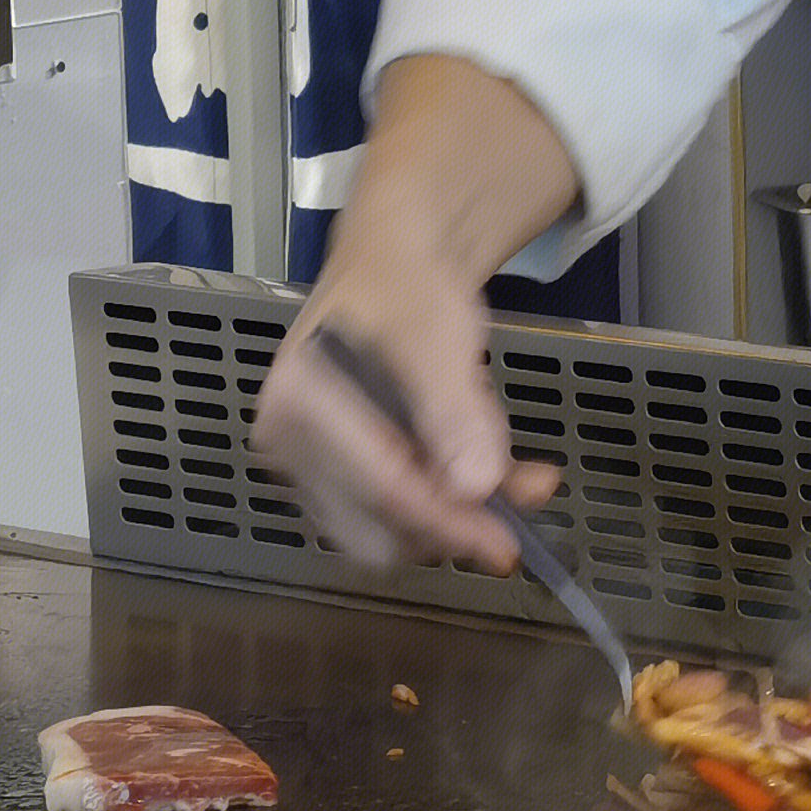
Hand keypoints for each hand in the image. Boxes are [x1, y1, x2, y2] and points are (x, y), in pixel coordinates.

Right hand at [248, 247, 562, 567]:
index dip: (447, 522)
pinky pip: (399, 514)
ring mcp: (314, 467)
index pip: (377, 488)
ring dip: (459, 514)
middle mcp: (291, 448)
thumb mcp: (438, 339)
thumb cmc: (405, 287)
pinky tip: (495, 475)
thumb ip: (455, 412)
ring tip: (517, 475)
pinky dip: (450, 504)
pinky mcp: (344, 479)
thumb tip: (475, 485)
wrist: (395, 266)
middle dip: (453, 522)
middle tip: (519, 497)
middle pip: (379, 526)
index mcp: (297, 406)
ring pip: (395, 529)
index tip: (505, 544)